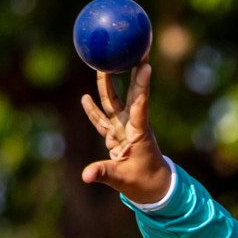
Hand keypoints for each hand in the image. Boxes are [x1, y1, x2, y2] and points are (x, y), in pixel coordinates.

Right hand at [80, 64, 173, 206]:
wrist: (153, 189)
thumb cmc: (144, 183)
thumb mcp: (123, 179)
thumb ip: (103, 173)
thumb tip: (85, 175)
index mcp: (139, 132)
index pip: (140, 104)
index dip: (142, 84)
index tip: (146, 64)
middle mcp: (132, 125)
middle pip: (129, 93)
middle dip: (130, 71)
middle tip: (133, 48)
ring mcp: (123, 129)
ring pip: (113, 102)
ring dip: (107, 84)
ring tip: (102, 63)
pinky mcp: (116, 136)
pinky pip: (102, 119)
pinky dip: (93, 110)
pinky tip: (85, 97)